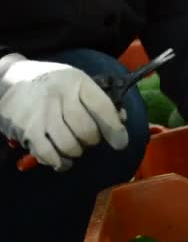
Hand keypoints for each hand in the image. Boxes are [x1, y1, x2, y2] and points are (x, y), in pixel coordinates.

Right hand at [0, 55, 128, 170]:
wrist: (11, 79)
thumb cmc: (53, 84)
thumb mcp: (77, 82)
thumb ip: (99, 100)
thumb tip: (122, 121)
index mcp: (76, 82)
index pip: (102, 107)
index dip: (115, 128)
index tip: (120, 142)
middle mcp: (59, 96)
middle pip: (87, 131)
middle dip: (92, 140)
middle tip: (88, 138)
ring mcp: (41, 114)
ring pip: (70, 146)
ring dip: (76, 151)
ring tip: (74, 146)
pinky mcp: (26, 130)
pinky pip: (49, 155)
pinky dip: (59, 162)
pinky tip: (62, 160)